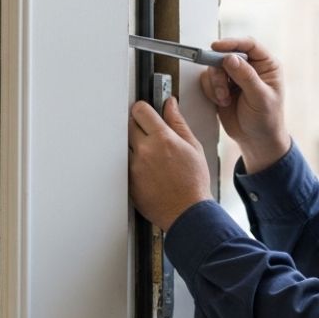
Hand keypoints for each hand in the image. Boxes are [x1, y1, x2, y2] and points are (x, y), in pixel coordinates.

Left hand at [128, 97, 212, 231]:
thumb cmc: (194, 183)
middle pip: (129, 125)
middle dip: (138, 125)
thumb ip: (178, 123)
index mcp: (162, 139)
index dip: (143, 109)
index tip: (146, 112)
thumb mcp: (193, 147)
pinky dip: (133, 164)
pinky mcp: (128, 182)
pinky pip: (124, 164)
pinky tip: (149, 171)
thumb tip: (170, 105)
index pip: (140, 110)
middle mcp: (144, 151)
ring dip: (135, 146)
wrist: (187, 213)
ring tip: (152, 157)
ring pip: (125, 145)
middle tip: (150, 135)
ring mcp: (134, 167)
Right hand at [199, 37, 290, 173]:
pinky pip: (209, 80)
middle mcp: (250, 67)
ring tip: (225, 98)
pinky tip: (222, 102)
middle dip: (220, 69)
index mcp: (266, 65)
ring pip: (215, 66)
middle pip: (227, 54)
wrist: (255, 140)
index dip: (232, 43)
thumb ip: (246, 77)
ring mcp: (235, 76)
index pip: (249, 45)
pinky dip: (212, 91)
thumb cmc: (266, 120)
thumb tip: (230, 58)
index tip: (217, 47)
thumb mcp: (260, 98)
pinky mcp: (222, 86)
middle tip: (221, 84)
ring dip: (216, 83)